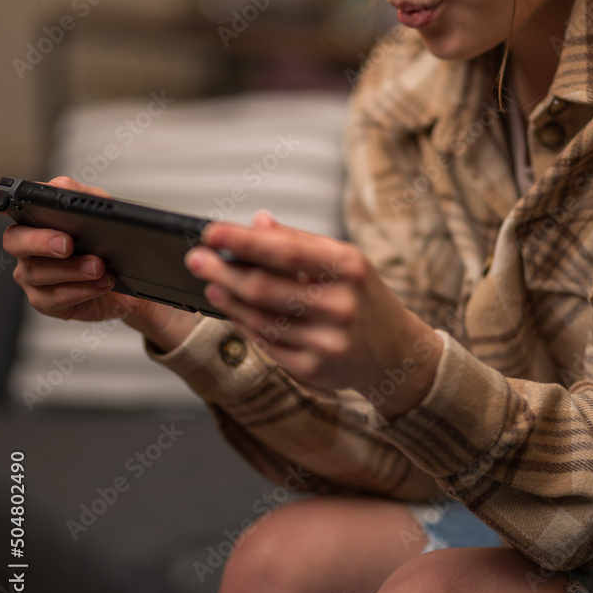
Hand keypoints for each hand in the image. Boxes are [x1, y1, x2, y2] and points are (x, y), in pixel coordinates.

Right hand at [3, 176, 194, 351]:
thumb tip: (59, 187)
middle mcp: (26, 248)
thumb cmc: (107, 243)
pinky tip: (101, 283)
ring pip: (39, 272)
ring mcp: (32, 276)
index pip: (10, 208)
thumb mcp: (103, 211)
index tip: (1, 198)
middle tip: (67, 243)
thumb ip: (81, 194)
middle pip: (15, 241)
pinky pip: (55, 298)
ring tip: (99, 266)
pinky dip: (82, 290)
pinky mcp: (45, 301)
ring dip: (73, 269)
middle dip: (41, 241)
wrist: (127, 279)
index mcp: (35, 221)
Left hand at [185, 211, 442, 417]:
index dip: (243, 242)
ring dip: (228, 300)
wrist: (397, 353)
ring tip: (210, 284)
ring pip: (260, 319)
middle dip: (223, 272)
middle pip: (264, 288)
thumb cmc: (363, 296)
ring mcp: (328, 342)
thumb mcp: (343, 260)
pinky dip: (245, 325)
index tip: (211, 232)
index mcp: (348, 267)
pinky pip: (267, 344)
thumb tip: (256, 222)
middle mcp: (341, 305)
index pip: (285, 251)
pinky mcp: (316, 370)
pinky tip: (233, 310)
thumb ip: (298, 241)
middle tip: (195, 259)